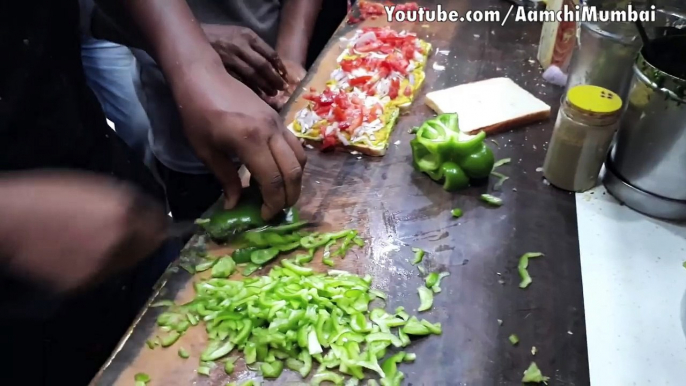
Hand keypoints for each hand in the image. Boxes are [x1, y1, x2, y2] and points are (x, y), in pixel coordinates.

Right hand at [0, 172, 167, 292]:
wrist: (9, 222)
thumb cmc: (48, 196)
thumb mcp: (95, 187)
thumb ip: (126, 202)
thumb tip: (146, 213)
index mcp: (124, 212)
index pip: (160, 224)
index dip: (158, 223)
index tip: (155, 224)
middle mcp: (120, 241)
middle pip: (149, 247)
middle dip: (143, 240)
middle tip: (126, 234)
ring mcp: (102, 265)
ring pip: (126, 263)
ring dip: (120, 254)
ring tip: (93, 241)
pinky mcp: (84, 283)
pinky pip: (101, 274)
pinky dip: (96, 266)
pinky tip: (76, 254)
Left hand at [172, 63, 306, 219]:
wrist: (203, 75)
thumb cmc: (197, 112)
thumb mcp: (205, 150)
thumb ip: (225, 178)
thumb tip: (235, 204)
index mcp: (250, 140)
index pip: (273, 180)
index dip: (271, 203)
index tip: (264, 215)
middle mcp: (271, 132)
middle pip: (293, 172)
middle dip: (288, 196)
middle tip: (276, 210)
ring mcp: (278, 123)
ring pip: (300, 158)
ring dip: (294, 180)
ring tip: (279, 193)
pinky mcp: (279, 119)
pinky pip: (294, 146)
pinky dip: (292, 164)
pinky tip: (276, 171)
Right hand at [202, 24, 287, 95]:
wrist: (196, 37)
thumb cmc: (222, 36)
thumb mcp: (240, 34)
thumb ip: (254, 46)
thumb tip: (272, 65)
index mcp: (248, 36)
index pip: (269, 53)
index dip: (279, 66)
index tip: (284, 76)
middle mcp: (240, 46)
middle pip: (262, 66)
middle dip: (274, 79)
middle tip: (281, 89)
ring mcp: (230, 58)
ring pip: (252, 75)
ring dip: (264, 86)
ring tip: (272, 94)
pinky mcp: (222, 68)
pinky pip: (239, 81)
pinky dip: (250, 89)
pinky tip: (257, 96)